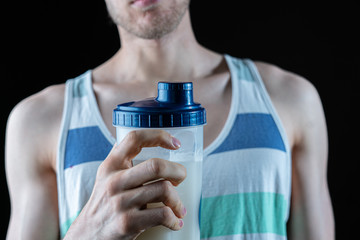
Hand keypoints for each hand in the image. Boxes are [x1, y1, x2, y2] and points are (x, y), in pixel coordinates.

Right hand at [64, 130, 186, 239]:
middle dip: (178, 171)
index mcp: (111, 165)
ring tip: (179, 208)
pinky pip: (162, 215)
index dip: (158, 136)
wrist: (87, 235)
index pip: (134, 138)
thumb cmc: (104, 202)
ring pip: (164, 190)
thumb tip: (150, 142)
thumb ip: (123, 160)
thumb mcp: (107, 176)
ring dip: (178, 201)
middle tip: (182, 178)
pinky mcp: (127, 223)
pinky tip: (174, 222)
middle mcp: (114, 181)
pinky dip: (174, 219)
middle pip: (156, 166)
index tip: (175, 143)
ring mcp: (121, 202)